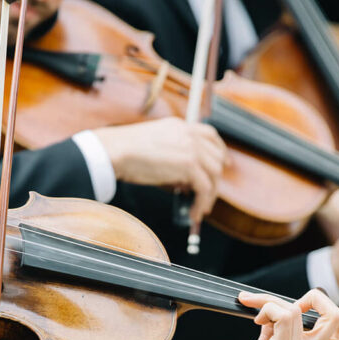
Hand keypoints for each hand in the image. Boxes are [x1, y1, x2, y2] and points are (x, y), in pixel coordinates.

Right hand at [93, 118, 225, 222]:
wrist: (115, 151)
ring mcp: (191, 148)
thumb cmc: (124, 153)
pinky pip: (205, 188)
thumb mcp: (153, 148)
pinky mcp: (189, 164)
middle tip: (209, 196)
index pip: (209, 135)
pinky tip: (194, 212)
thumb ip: (172, 159)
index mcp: (180, 126)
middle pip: (216, 156)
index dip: (220, 151)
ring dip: (210, 194)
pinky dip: (202, 202)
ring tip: (200, 209)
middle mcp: (188, 134)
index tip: (223, 165)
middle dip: (216, 178)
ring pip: (214, 173)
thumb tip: (182, 182)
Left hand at [172, 289, 338, 339]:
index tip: (291, 308)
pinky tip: (256, 320)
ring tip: (256, 315)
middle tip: (284, 305)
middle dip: (317, 297)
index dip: (321, 307)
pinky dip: (267, 308)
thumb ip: (273, 332)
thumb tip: (273, 310)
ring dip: (271, 301)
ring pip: (298, 309)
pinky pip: (284, 316)